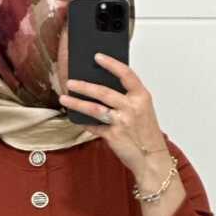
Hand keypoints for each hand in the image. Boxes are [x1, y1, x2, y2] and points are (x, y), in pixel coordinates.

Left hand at [59, 54, 167, 175]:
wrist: (151, 158)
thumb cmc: (147, 133)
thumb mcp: (143, 110)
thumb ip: (128, 98)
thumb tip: (104, 87)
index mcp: (141, 97)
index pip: (126, 74)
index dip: (111, 64)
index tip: (97, 57)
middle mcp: (132, 107)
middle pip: (104, 92)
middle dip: (84, 86)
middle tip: (70, 82)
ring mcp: (122, 122)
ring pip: (94, 109)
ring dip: (77, 103)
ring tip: (64, 98)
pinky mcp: (113, 136)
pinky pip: (94, 126)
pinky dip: (84, 122)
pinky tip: (75, 118)